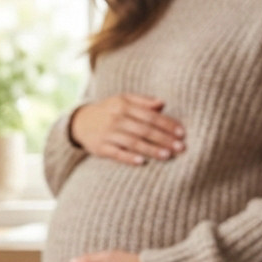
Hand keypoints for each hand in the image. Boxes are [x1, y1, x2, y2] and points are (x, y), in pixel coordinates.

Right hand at [70, 93, 184, 165]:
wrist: (79, 122)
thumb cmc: (107, 111)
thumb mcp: (122, 100)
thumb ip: (143, 101)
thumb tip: (163, 104)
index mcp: (123, 106)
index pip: (150, 115)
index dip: (167, 124)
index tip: (182, 133)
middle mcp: (116, 119)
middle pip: (144, 129)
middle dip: (164, 138)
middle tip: (180, 147)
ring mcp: (108, 134)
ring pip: (133, 142)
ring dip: (151, 149)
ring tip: (167, 155)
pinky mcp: (100, 148)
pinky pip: (116, 153)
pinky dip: (128, 157)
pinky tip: (141, 162)